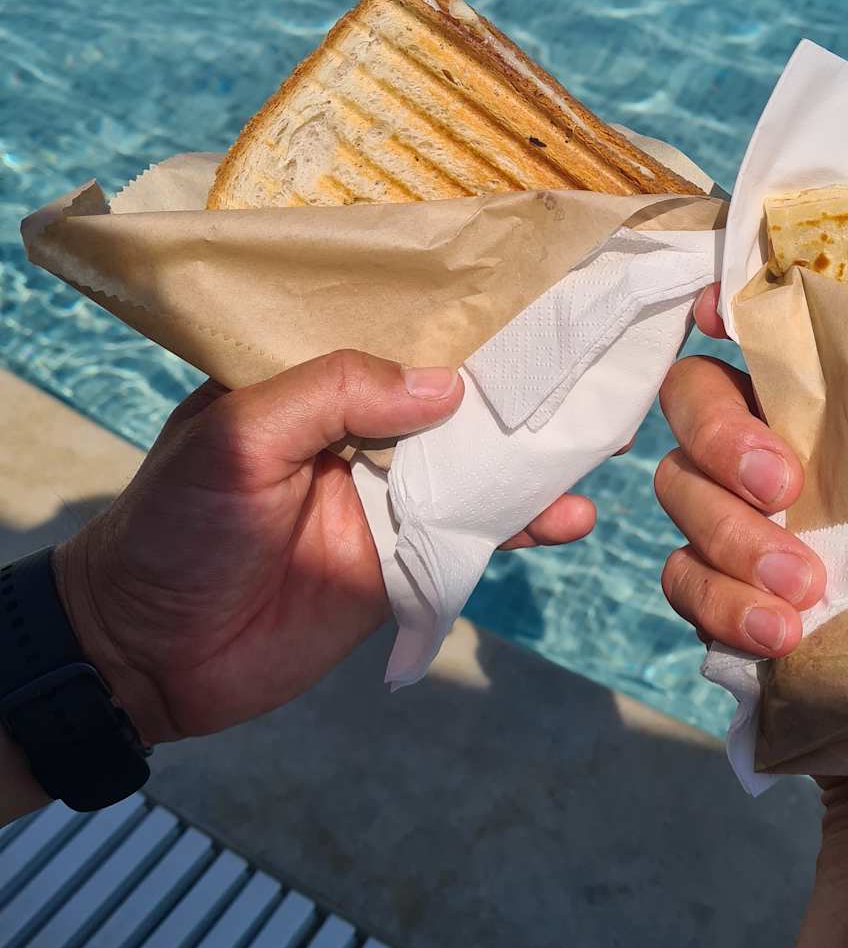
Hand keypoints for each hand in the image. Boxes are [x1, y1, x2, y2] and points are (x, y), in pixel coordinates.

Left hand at [54, 350, 594, 746]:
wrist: (144, 657)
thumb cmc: (172, 527)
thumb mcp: (239, 436)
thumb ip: (335, 393)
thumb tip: (448, 386)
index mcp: (311, 379)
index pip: (398, 331)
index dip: (462, 314)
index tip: (536, 291)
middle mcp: (358, 429)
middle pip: (453, 398)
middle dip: (519, 381)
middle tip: (595, 358)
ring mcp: (385, 497)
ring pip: (476, 465)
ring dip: (534, 455)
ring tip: (602, 435)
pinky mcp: (401, 563)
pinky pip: (472, 536)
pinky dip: (522, 526)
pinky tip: (569, 519)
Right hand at [656, 288, 847, 768]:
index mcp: (832, 405)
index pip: (763, 329)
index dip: (728, 304)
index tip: (720, 310)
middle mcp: (769, 446)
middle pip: (691, 397)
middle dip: (724, 437)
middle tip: (785, 488)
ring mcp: (731, 521)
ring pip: (680, 491)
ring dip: (737, 538)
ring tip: (809, 589)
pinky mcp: (712, 594)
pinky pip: (682, 579)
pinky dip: (725, 605)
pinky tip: (784, 635)